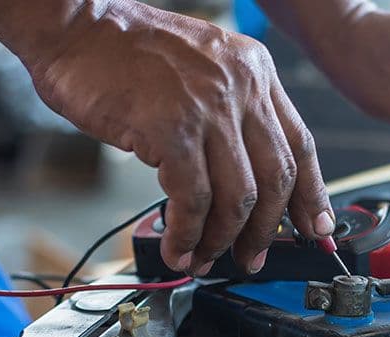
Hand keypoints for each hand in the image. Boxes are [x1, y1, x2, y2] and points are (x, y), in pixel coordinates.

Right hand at [0, 0, 333, 276]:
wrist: (74, 25)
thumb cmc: (121, 51)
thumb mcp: (198, 69)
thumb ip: (224, 113)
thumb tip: (234, 177)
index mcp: (254, 71)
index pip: (299, 143)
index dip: (311, 194)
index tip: (314, 227)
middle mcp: (241, 86)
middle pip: (277, 177)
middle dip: (265, 230)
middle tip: (252, 257)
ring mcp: (209, 107)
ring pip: (238, 196)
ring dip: (221, 240)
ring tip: (201, 258)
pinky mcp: (172, 128)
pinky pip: (193, 199)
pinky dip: (186, 233)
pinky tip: (176, 247)